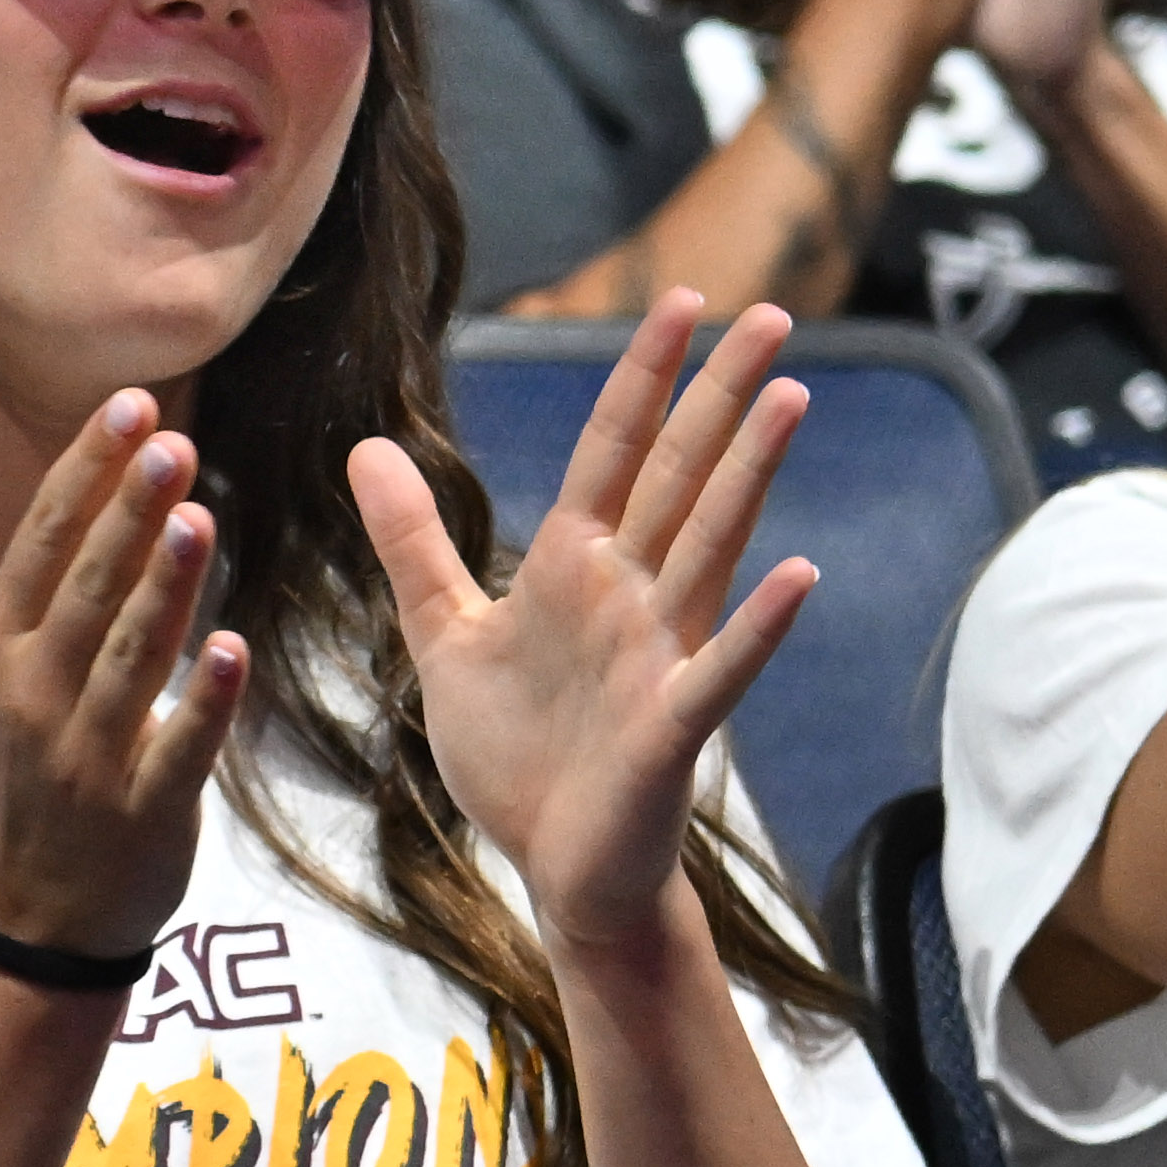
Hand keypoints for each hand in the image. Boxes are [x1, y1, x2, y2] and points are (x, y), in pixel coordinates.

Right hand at [0, 390, 240, 966]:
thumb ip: (57, 604)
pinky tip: (235, 651)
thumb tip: (109, 495)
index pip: (44, 542)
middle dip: (128, 511)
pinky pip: (180, 748)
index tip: (128, 406)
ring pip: (130, 657)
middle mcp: (36, 694)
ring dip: (164, 588)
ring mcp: (86, 755)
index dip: (86, 471)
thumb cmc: (28, 783)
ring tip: (199, 516)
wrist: (23, 918)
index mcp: (2, 652)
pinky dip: (207, 702)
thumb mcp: (14, 685)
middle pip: (87, 587)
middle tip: (171, 441)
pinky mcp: (142, 811)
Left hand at [347, 294, 814, 971]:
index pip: (614, 450)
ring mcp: (659, 655)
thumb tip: (366, 446)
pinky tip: (800, 574)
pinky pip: (721, 666)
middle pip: (679, 475)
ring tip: (791, 397)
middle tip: (775, 312)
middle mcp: (631, 595)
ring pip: (711, 546)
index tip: (681, 299)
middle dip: (720, 395)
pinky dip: (759, 624)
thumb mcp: (443, 633)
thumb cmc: (516, 756)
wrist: (553, 868)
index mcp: (576, 566)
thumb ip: (412, 541)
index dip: (642, 376)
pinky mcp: (671, 725)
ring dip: (749, 474)